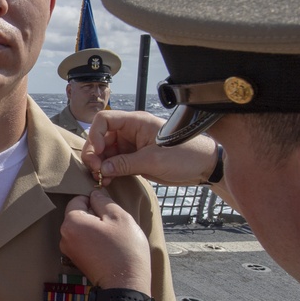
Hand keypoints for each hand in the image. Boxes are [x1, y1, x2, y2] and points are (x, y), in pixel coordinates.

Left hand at [60, 189, 150, 292]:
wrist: (126, 286)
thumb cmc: (124, 250)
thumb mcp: (119, 217)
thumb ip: (103, 201)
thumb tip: (94, 194)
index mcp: (71, 222)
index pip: (78, 199)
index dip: (95, 202)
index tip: (110, 212)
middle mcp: (64, 236)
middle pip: (79, 215)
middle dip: (96, 216)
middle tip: (114, 227)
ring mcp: (69, 251)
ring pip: (83, 229)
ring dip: (97, 229)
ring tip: (113, 240)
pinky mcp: (77, 261)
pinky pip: (85, 242)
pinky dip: (96, 242)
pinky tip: (109, 249)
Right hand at [83, 110, 218, 185]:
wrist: (204, 166)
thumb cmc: (186, 155)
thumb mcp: (154, 160)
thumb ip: (126, 163)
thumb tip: (103, 169)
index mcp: (136, 122)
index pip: (105, 120)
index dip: (96, 135)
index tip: (98, 153)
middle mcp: (131, 132)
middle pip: (102, 137)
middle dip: (95, 153)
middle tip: (95, 170)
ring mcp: (133, 146)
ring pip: (106, 152)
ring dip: (100, 164)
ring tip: (101, 178)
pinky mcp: (136, 159)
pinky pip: (116, 162)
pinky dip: (109, 171)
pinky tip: (107, 180)